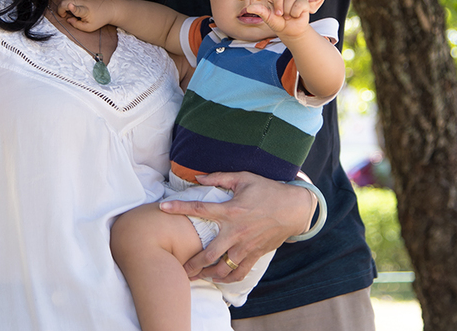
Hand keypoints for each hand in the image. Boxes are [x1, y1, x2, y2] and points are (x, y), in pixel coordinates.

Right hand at [58, 0, 109, 32]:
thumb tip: (68, 19)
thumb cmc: (99, 19)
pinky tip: (82, 5)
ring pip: (69, 0)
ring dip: (70, 6)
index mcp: (86, 11)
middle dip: (61, 9)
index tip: (70, 6)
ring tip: (80, 11)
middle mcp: (84, 0)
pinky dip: (74, 2)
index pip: (78, 9)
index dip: (73, 8)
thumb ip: (77, 25)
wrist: (110, 7)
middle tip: (64, 15)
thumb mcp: (89, 27)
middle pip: (66, 2)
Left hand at [159, 171, 314, 283]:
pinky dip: (227, 278)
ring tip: (195, 276)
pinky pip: (239, 272)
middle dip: (191, 264)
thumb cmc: (267, 190)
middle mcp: (236, 232)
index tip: (163, 209)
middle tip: (179, 269)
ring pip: (222, 268)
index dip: (179, 208)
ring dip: (207, 275)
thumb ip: (219, 178)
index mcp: (231, 211)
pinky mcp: (255, 254)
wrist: (293, 208)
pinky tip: (217, 278)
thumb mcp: (244, 178)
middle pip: (208, 253)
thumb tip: (198, 177)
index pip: (200, 209)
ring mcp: (246, 246)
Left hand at [245, 0, 310, 39]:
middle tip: (279, 14)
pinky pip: (297, 6)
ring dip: (287, 12)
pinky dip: (295, 14)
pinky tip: (295, 15)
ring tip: (288, 16)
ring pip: (289, 0)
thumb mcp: (268, 18)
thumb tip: (249, 8)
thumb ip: (260, 12)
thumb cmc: (279, 23)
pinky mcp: (302, 1)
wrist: (291, 31)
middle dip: (278, 4)